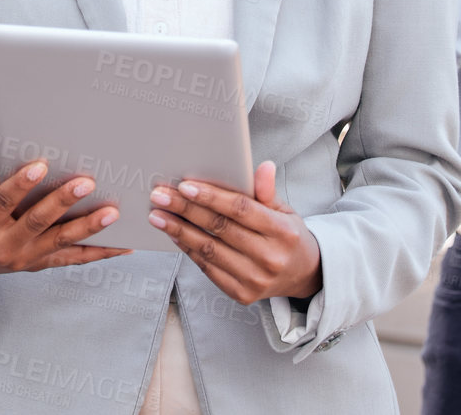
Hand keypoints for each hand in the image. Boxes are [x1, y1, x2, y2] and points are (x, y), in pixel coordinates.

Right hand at [0, 159, 129, 282]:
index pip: (3, 203)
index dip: (20, 184)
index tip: (40, 165)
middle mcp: (5, 248)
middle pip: (38, 222)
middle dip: (63, 202)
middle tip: (86, 183)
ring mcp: (23, 260)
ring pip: (60, 242)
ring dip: (88, 228)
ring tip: (112, 213)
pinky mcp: (36, 265)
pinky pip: (70, 259)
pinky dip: (96, 253)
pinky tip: (121, 245)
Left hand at [148, 161, 321, 302]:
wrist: (302, 275)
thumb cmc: (287, 236)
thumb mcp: (285, 210)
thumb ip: (268, 191)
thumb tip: (263, 167)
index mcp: (282, 232)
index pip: (241, 210)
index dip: (211, 197)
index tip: (184, 185)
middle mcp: (269, 258)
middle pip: (219, 229)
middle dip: (185, 210)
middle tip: (160, 196)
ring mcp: (255, 279)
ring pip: (209, 250)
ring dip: (179, 231)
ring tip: (157, 216)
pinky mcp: (242, 294)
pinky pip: (208, 269)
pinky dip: (188, 250)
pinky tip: (174, 235)